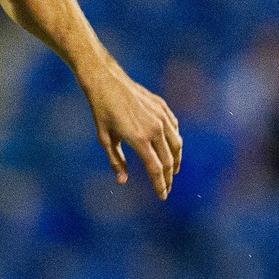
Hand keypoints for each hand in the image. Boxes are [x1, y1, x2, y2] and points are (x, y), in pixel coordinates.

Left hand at [83, 67, 181, 198]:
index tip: (162, 196)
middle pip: (168, 160)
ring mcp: (162, 117)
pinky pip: (174, 129)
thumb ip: (116, 161)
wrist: (107, 82)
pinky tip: (171, 149)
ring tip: (172, 172)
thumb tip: (122, 180)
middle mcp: (155, 129)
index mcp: (140, 139)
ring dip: (176, 161)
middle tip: (166, 188)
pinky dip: (175, 142)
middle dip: (168, 177)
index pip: (156, 169)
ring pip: (177, 145)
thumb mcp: (105, 139)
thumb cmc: (102, 112)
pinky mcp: (164, 108)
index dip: (160, 185)